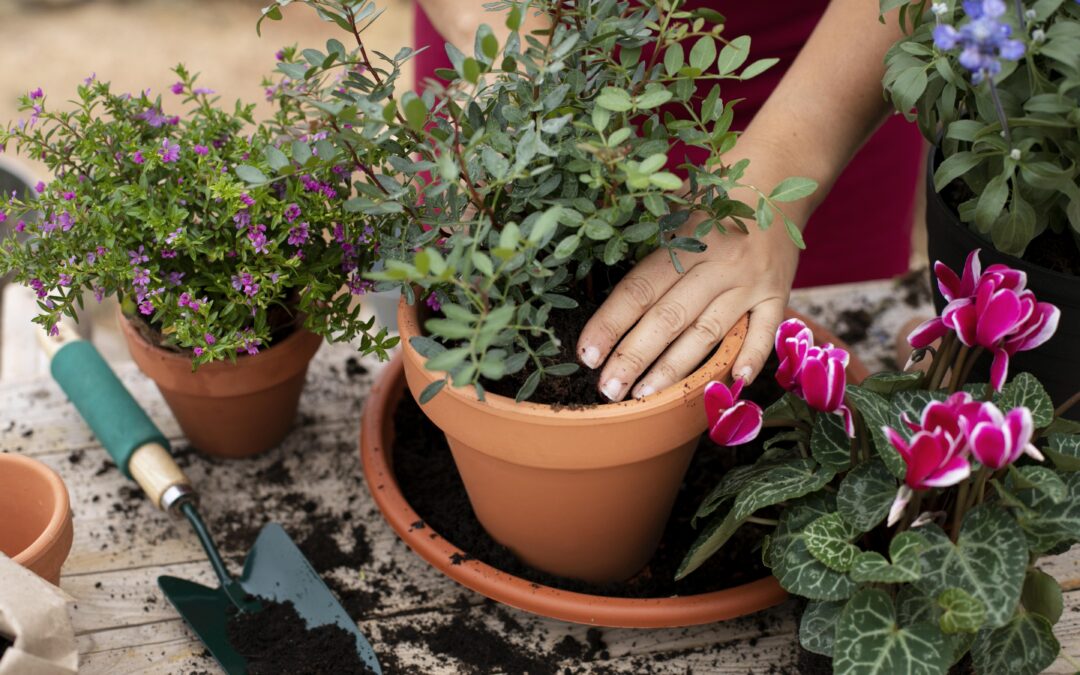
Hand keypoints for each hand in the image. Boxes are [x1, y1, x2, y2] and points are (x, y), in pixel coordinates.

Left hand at [576, 209, 799, 401]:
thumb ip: (645, 233)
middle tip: (608, 389)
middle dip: (634, 357)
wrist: (779, 174)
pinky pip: (764, 331)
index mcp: (684, 240)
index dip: (610, 323)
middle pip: (669, 318)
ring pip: (709, 333)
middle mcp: (717, 264)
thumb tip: (594, 247)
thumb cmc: (714, 193)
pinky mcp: (778, 293)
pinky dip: (751, 357)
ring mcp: (750, 282)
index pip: (639, 289)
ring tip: (646, 397)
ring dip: (676, 369)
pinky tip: (733, 383)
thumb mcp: (675, 203)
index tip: (587, 353)